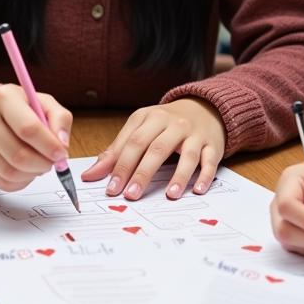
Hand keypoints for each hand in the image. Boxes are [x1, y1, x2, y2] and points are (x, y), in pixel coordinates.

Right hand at [0, 84, 71, 191]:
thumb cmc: (23, 109)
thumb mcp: (45, 104)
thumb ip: (60, 120)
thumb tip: (62, 145)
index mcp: (3, 97)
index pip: (28, 128)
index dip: (49, 145)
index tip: (61, 153)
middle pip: (19, 155)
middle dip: (43, 164)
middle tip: (52, 162)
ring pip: (10, 172)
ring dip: (33, 174)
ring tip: (39, 164)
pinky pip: (2, 183)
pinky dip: (21, 182)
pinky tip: (26, 170)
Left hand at [81, 98, 225, 199]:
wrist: (204, 107)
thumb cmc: (166, 123)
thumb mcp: (141, 128)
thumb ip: (117, 151)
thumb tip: (91, 174)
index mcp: (150, 117)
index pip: (133, 142)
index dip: (121, 165)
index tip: (111, 188)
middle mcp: (173, 123)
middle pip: (156, 148)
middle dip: (142, 173)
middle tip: (131, 195)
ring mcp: (194, 134)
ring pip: (187, 155)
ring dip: (178, 176)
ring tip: (169, 195)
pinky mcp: (212, 144)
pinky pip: (210, 160)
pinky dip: (204, 175)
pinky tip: (197, 190)